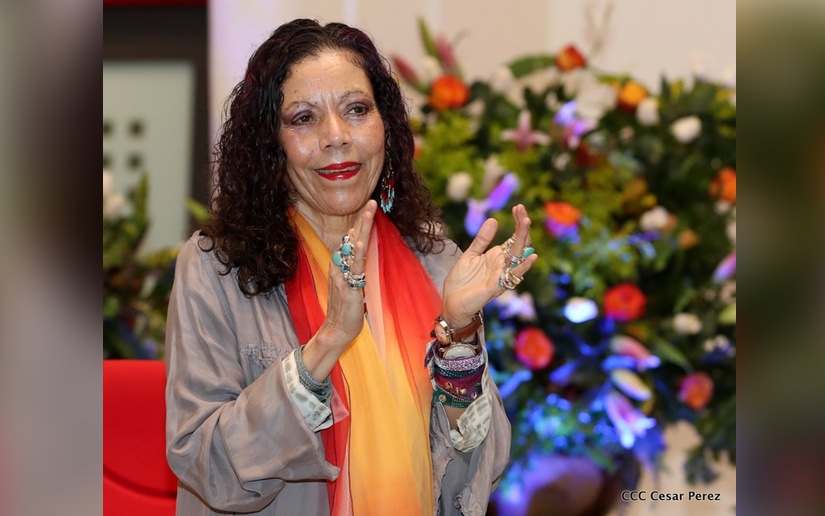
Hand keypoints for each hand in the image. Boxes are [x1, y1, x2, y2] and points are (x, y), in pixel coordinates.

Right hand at [319, 199, 376, 349]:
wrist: (336, 330)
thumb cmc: (345, 310)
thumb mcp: (351, 285)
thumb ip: (354, 271)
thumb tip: (361, 259)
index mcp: (340, 266)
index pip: (350, 240)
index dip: (359, 224)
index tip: (368, 208)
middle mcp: (339, 267)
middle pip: (351, 237)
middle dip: (361, 219)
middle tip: (371, 201)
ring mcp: (342, 275)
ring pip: (353, 246)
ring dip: (361, 227)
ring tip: (369, 211)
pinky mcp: (348, 287)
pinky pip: (353, 267)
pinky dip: (356, 253)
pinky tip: (360, 240)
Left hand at [442, 204, 537, 326]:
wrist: (452, 303)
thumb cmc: (462, 281)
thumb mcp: (470, 255)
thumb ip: (482, 240)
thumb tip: (494, 220)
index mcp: (497, 257)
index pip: (513, 238)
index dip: (517, 223)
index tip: (518, 207)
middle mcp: (503, 265)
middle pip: (518, 244)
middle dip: (521, 227)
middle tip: (522, 210)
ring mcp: (501, 275)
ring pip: (518, 257)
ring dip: (523, 240)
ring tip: (526, 223)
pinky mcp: (496, 287)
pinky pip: (512, 276)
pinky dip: (523, 267)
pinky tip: (530, 257)